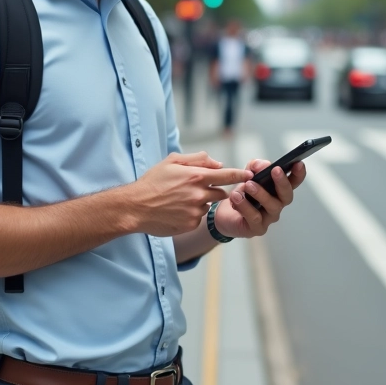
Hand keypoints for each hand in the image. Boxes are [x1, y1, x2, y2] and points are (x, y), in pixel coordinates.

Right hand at [125, 152, 252, 236]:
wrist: (135, 207)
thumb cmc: (152, 182)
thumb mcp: (172, 162)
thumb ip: (197, 159)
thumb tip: (217, 163)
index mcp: (196, 176)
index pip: (227, 175)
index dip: (240, 175)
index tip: (250, 175)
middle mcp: (199, 194)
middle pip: (221, 193)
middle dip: (215, 190)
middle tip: (197, 188)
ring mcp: (195, 211)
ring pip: (208, 205)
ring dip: (201, 202)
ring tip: (180, 200)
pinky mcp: (190, 224)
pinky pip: (197, 217)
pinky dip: (191, 214)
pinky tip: (176, 210)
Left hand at [211, 157, 306, 238]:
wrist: (224, 214)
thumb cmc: (242, 193)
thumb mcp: (246, 174)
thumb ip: (255, 166)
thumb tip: (260, 165)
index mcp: (278, 190)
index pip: (293, 182)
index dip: (299, 174)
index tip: (298, 163)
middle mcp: (277, 204)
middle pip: (287, 196)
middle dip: (282, 182)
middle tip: (275, 170)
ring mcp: (269, 218)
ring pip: (272, 206)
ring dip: (260, 193)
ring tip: (248, 185)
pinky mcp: (257, 228)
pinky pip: (254, 217)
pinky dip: (245, 205)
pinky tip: (236, 197)